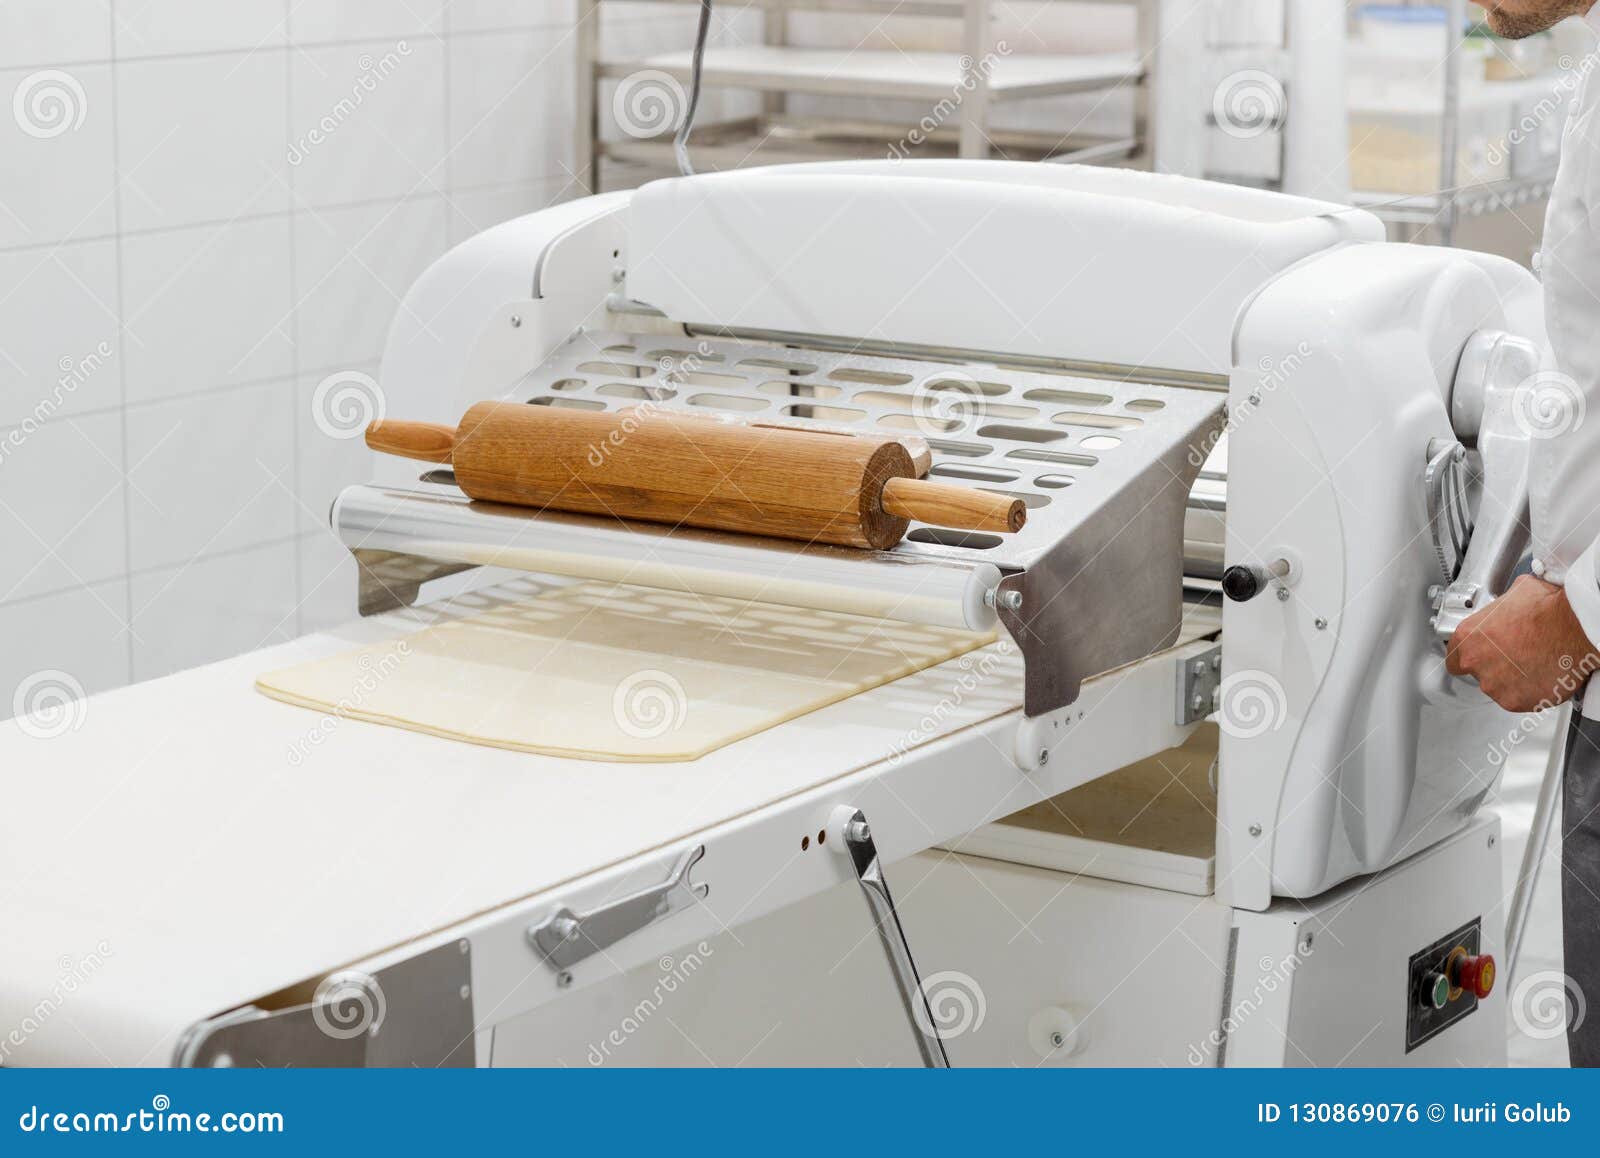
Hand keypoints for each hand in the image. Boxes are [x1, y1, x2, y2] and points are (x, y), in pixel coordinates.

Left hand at [1446, 574, 1599, 711]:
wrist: (1574, 628)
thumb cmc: (1547, 609)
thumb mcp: (1513, 595)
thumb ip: (1499, 609)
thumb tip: (1508, 605)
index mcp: (1468, 637)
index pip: (1453, 655)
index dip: (1470, 654)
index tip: (1481, 653)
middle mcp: (1476, 663)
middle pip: (1477, 672)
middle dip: (1495, 665)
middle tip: (1517, 654)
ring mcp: (1495, 685)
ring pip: (1499, 687)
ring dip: (1512, 679)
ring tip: (1534, 662)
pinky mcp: (1517, 701)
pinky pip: (1520, 699)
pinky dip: (1530, 691)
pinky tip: (1542, 674)